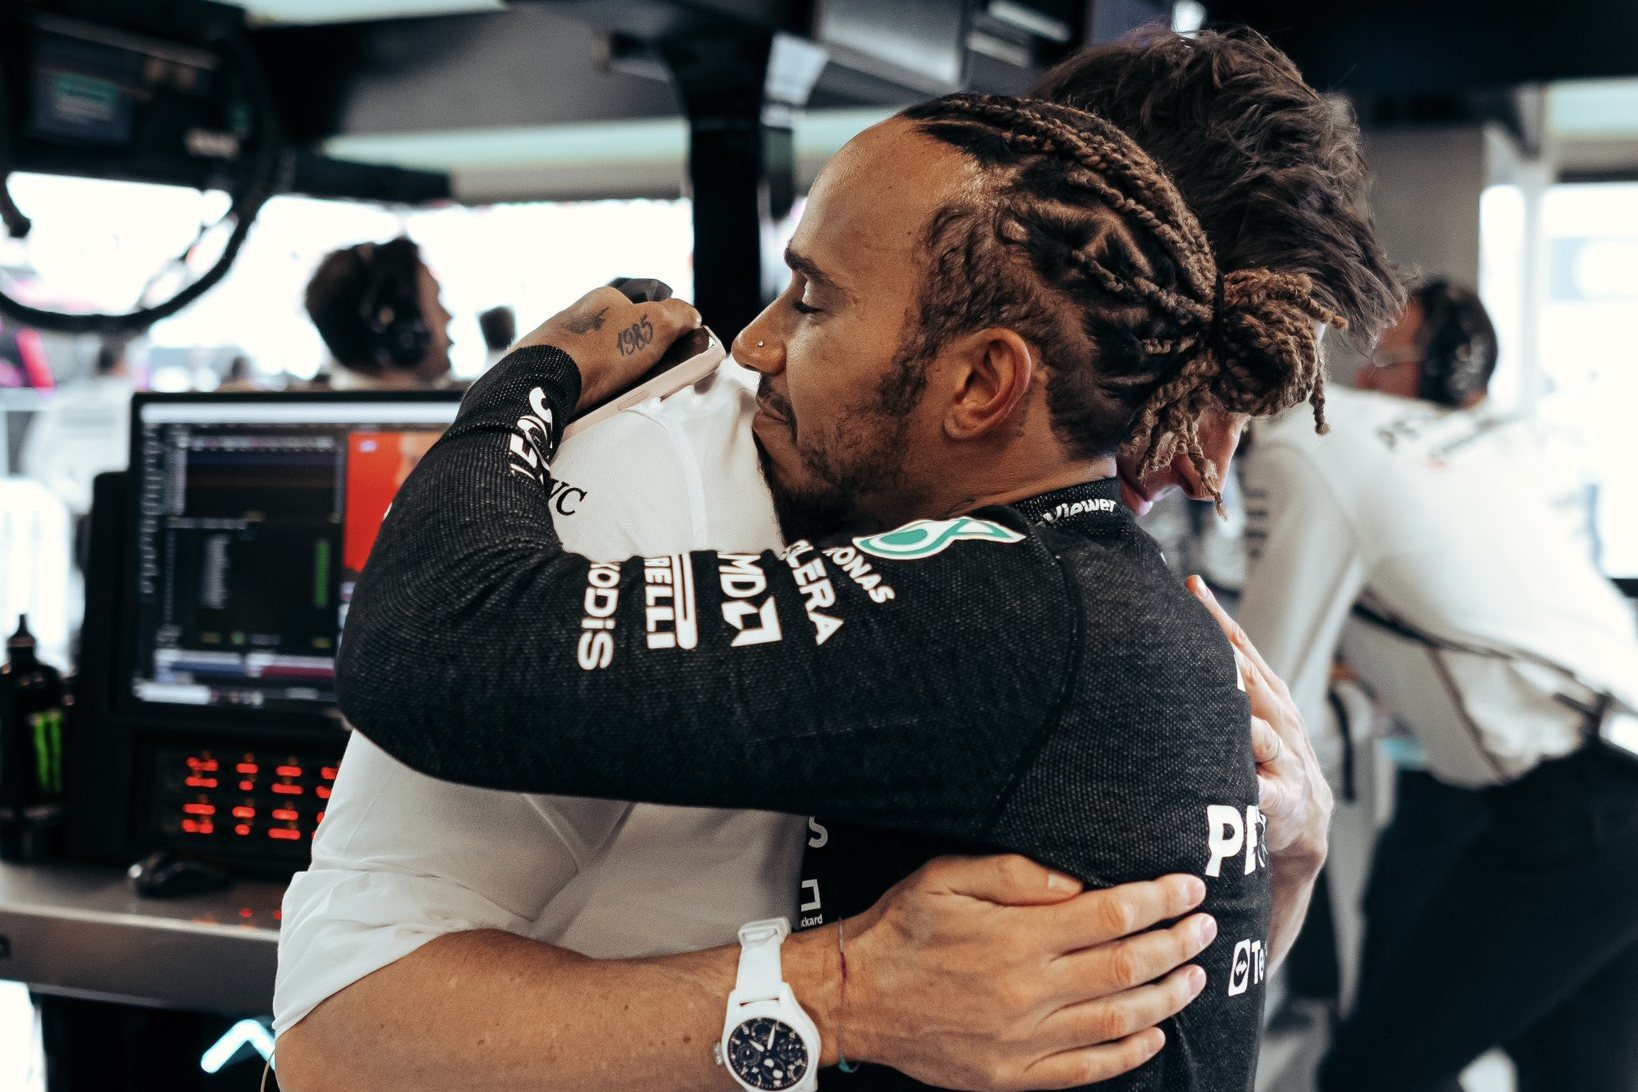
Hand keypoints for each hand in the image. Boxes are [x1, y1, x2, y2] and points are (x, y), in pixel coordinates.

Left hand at [514, 286, 701, 412]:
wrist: (545, 380)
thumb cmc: (599, 350)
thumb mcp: (654, 324)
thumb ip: (678, 314)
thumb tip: (691, 315)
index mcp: (603, 298)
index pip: (642, 309)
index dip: (661, 332)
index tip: (668, 354)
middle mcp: (579, 316)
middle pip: (622, 338)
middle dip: (638, 360)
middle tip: (649, 380)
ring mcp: (560, 342)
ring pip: (601, 361)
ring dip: (617, 378)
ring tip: (624, 395)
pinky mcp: (547, 369)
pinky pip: (580, 380)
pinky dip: (593, 391)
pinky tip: (598, 403)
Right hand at [842, 855, 1215, 1089]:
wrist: (854, 997)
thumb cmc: (900, 928)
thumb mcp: (946, 877)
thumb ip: (1015, 873)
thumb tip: (1077, 880)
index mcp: (1015, 937)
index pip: (1111, 915)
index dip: (1159, 901)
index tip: (1187, 888)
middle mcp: (1027, 990)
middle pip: (1126, 967)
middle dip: (1176, 943)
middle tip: (1205, 926)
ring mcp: (1023, 1040)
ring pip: (1117, 1020)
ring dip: (1165, 996)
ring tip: (1193, 975)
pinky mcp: (1013, 1074)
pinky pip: (1086, 1069)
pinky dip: (1129, 1053)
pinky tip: (1154, 1034)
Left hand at [1187, 576, 1331, 871]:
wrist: (1304, 825)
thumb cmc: (1267, 762)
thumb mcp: (1250, 718)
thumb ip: (1223, 684)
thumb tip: (1171, 642)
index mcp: (1269, 696)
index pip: (1241, 648)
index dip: (1216, 617)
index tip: (1189, 585)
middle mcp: (1280, 720)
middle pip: (1249, 679)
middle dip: (1224, 651)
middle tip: (1192, 623)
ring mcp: (1284, 758)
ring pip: (1259, 731)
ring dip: (1239, 717)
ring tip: (1217, 692)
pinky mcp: (1282, 799)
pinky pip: (1261, 791)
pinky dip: (1247, 784)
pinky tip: (1231, 778)